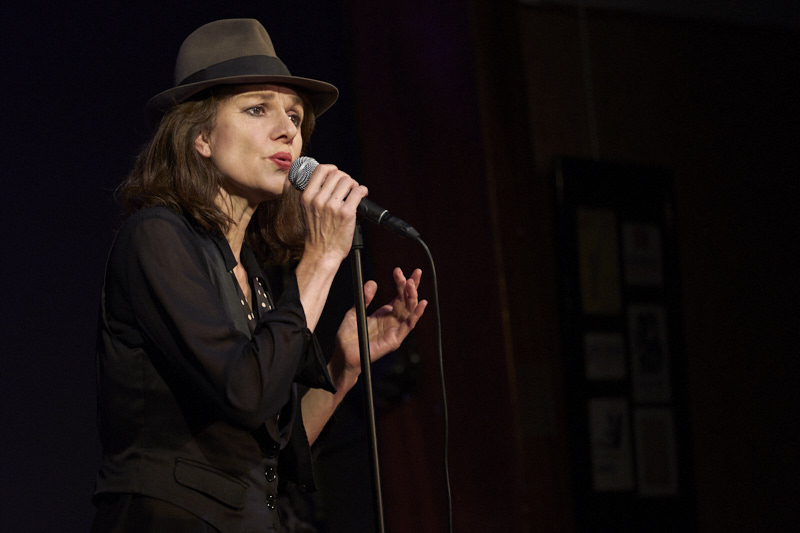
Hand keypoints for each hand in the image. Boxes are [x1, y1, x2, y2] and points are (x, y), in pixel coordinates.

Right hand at [300, 163, 367, 264]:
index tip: (337, 174)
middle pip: (337, 174)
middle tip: (349, 187)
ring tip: (355, 192)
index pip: (320, 170)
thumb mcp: (308, 210)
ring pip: (348, 181)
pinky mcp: (347, 213)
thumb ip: (315, 195)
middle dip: (345, 178)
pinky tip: (362, 195)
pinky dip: (363, 191)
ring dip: (354, 184)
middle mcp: (319, 200)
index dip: (332, 169)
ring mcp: (333, 206)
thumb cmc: (317, 234)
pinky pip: (358, 192)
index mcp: (307, 197)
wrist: (322, 253)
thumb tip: (329, 180)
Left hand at [331, 268, 427, 389]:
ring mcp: (395, 330)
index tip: (398, 270)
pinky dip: (416, 315)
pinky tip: (421, 304)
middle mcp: (392, 321)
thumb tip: (373, 282)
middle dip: (412, 286)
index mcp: (384, 313)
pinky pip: (408, 326)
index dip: (401, 283)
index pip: (399, 296)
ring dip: (413, 296)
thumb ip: (364, 298)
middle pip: (407, 301)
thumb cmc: (348, 337)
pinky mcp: (395, 340)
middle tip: (414, 272)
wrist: (343, 354)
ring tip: (412, 283)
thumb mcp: (354, 312)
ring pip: (410, 311)